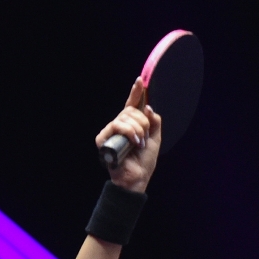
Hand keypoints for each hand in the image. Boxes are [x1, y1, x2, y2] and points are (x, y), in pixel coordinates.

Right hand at [95, 78, 161, 192]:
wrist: (138, 176)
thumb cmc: (144, 160)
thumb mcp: (155, 138)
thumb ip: (154, 121)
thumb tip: (147, 107)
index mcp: (131, 125)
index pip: (132, 105)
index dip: (135, 93)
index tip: (140, 81)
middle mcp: (119, 126)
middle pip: (131, 110)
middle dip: (142, 123)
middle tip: (144, 137)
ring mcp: (111, 131)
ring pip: (125, 117)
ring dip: (138, 130)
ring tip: (139, 144)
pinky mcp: (103, 138)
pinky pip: (117, 125)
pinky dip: (129, 132)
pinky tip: (134, 143)